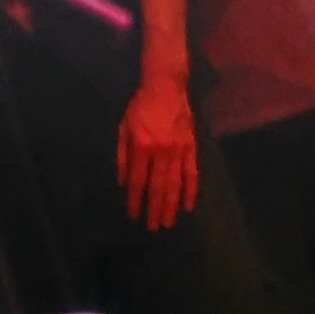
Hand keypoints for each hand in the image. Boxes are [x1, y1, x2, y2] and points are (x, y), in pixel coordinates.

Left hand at [116, 71, 198, 228]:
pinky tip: (189, 205)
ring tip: (168, 222)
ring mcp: (178, 150)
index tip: (134, 216)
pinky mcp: (191, 146)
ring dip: (171, 205)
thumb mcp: (123, 128)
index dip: (135, 200)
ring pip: (175, 183)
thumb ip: (122, 156)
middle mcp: (161, 151)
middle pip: (158, 187)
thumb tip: (123, 183)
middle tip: (153, 228)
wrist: (165, 85)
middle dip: (155, 209)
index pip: (138, 181)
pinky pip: (192, 172)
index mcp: (142, 146)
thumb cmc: (140, 106)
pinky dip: (190, 190)